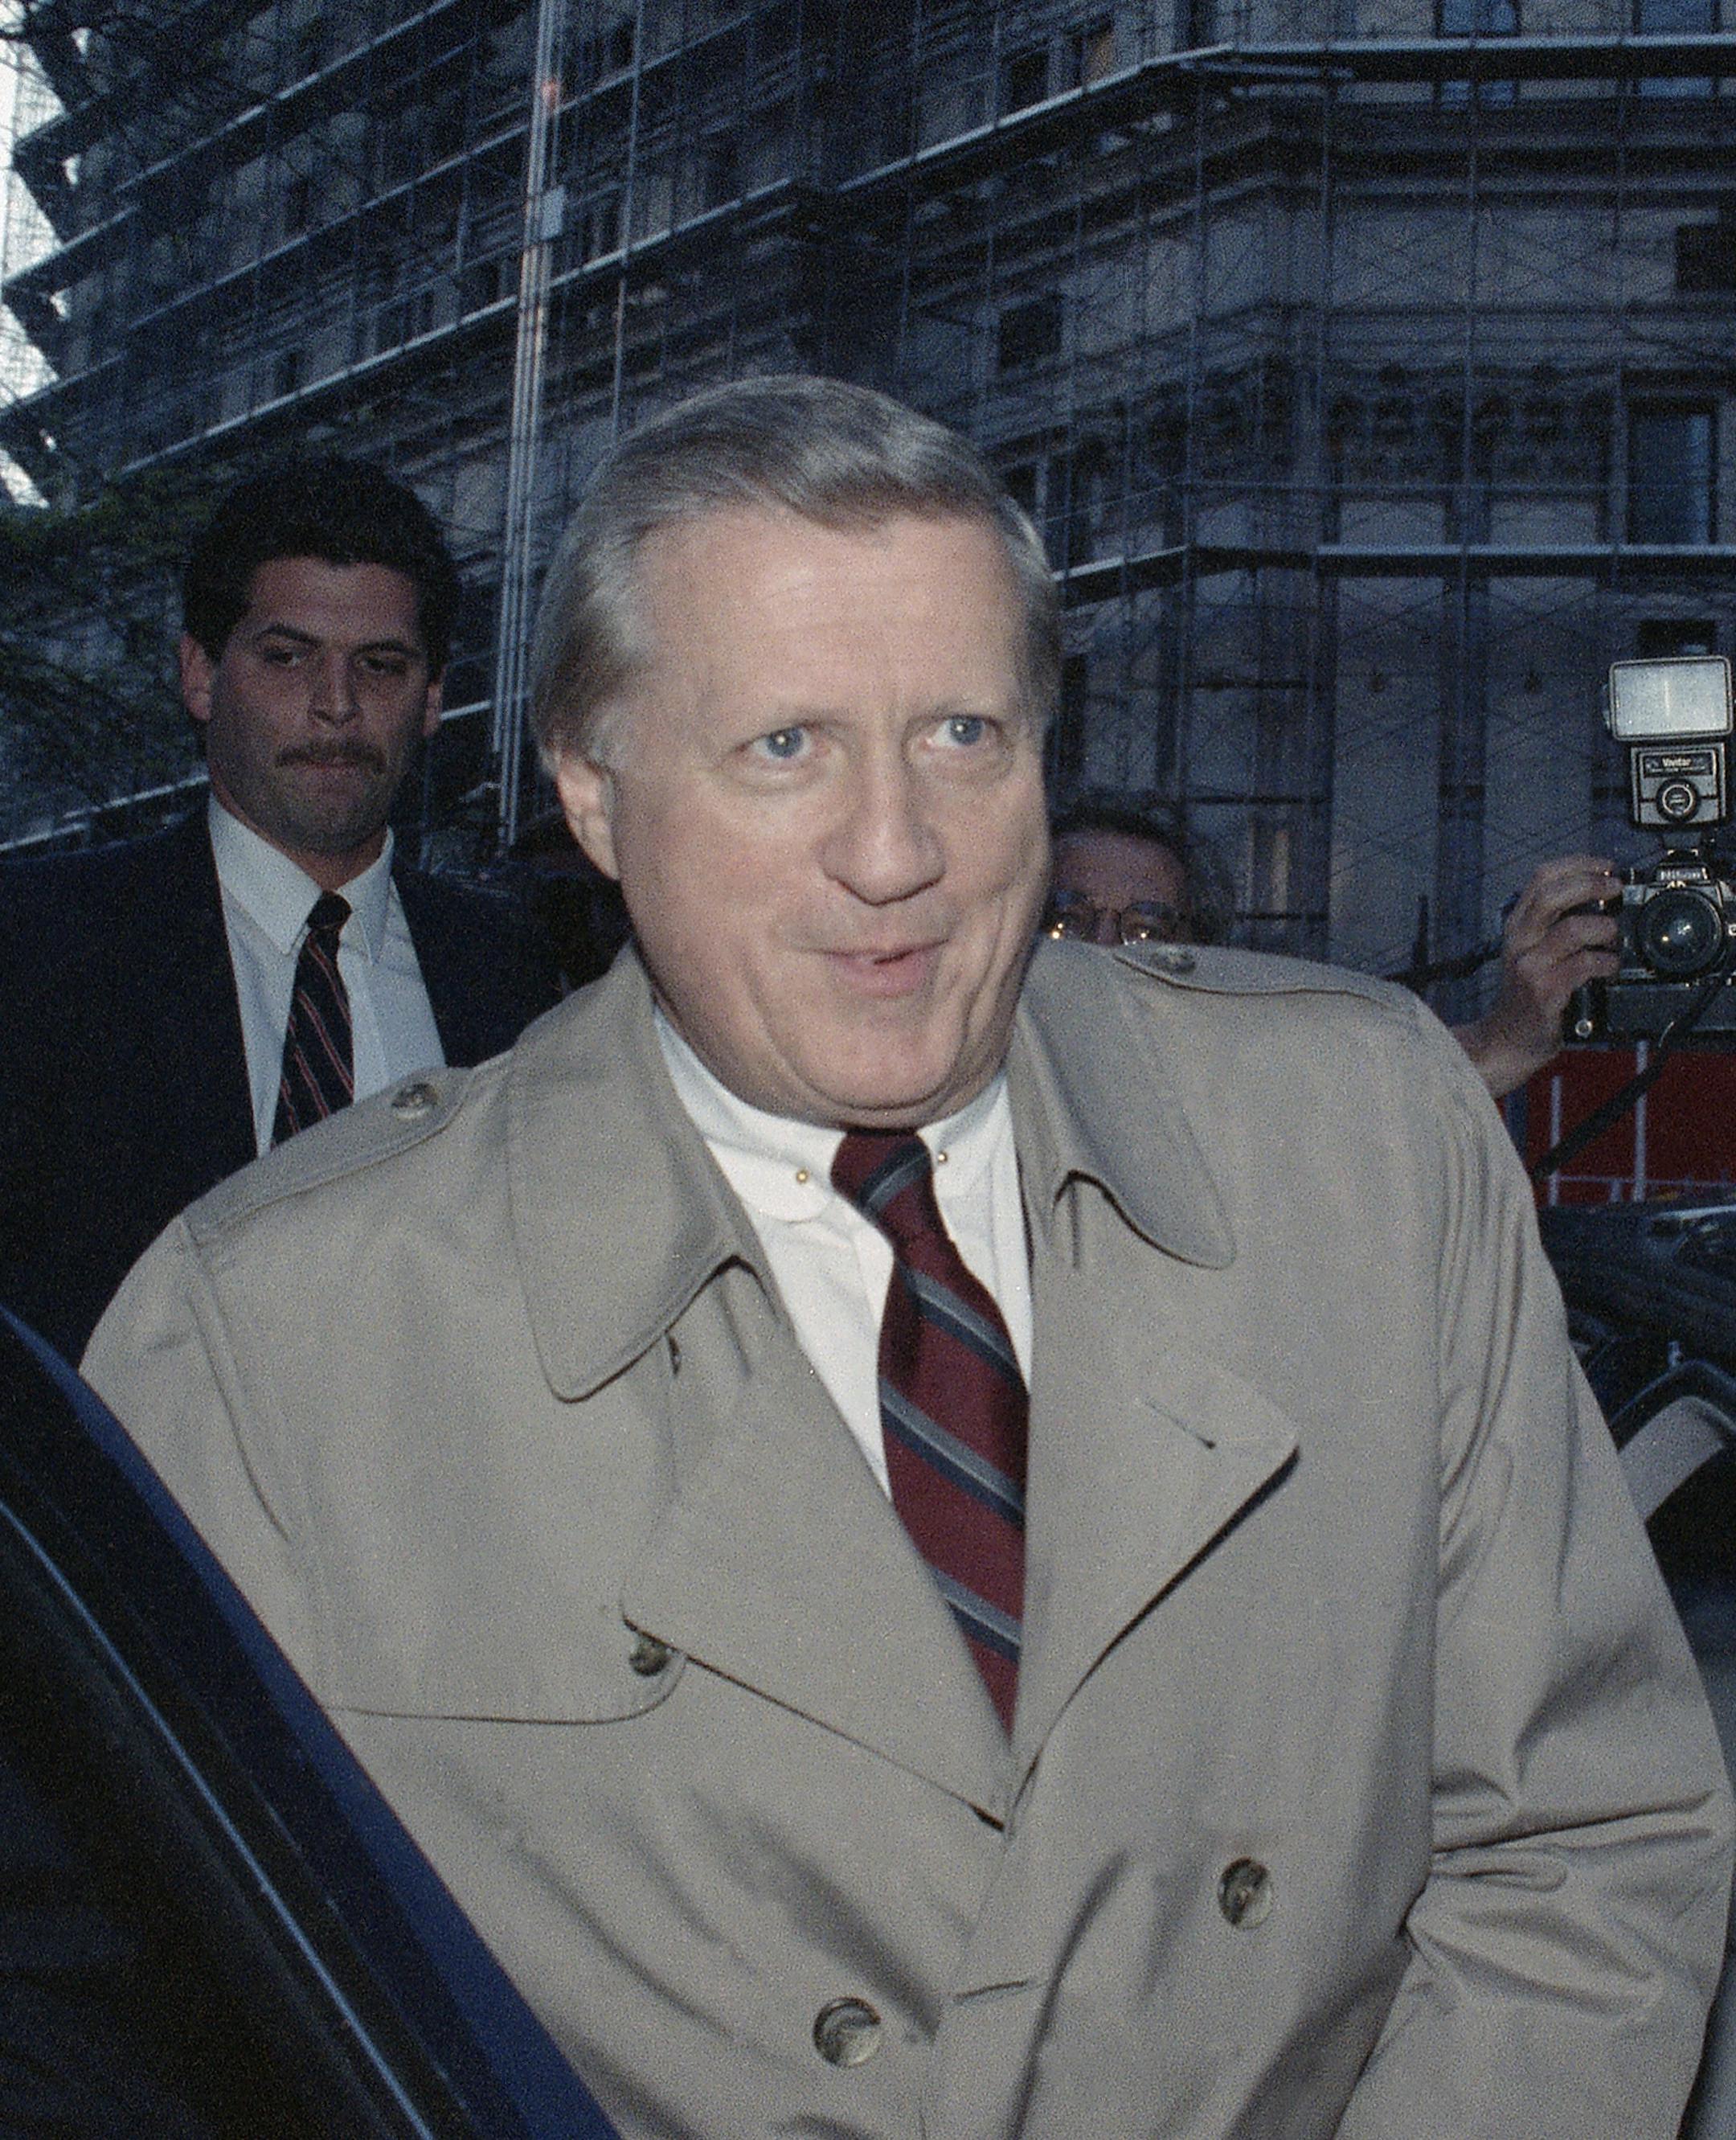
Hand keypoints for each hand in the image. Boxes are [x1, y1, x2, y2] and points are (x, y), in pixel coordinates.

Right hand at [1452, 855, 1619, 1099]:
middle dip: (1590, 884)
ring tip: (1613, 936)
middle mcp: (1519, 940)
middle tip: (1615, 888)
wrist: (1507, 1040)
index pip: (1541, 877)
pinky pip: (1582, 966)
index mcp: (1517, 925)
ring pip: (1570, 929)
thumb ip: (1556, 925)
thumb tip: (1602, 900)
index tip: (1605, 866)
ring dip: (1603, 928)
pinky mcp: (1544, 991)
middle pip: (1551, 894)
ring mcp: (1529, 966)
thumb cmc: (1528, 995)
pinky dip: (1605, 962)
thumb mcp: (1532, 952)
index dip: (1578, 864)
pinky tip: (1609, 967)